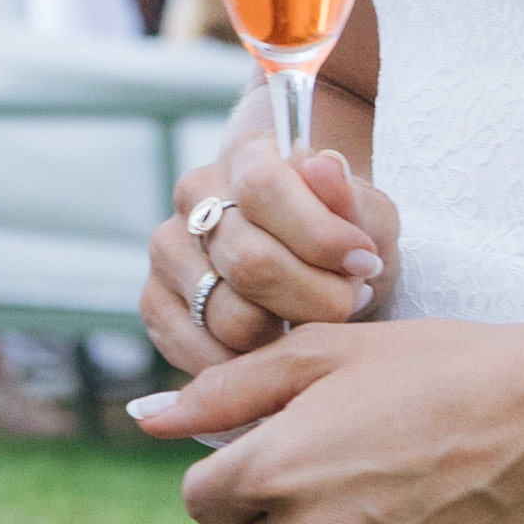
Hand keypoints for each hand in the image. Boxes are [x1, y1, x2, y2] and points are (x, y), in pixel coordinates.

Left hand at [134, 315, 523, 523]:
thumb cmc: (431, 369)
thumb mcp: (317, 354)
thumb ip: (221, 393)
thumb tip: (143, 419)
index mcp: (274, 472)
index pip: (201, 502)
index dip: (231, 472)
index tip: (274, 449)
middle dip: (272, 508)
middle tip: (336, 462)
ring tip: (385, 485)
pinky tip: (421, 519)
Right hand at [137, 125, 399, 377]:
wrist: (308, 260)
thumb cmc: (343, 240)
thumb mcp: (369, 218)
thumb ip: (352, 201)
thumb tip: (325, 165)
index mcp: (247, 158)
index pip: (263, 188)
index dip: (320, 235)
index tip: (365, 263)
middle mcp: (194, 196)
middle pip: (250, 263)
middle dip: (315, 299)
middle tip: (348, 304)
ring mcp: (168, 249)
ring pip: (229, 316)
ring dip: (285, 337)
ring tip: (310, 323)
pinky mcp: (154, 301)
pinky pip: (198, 351)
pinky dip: (247, 365)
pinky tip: (277, 347)